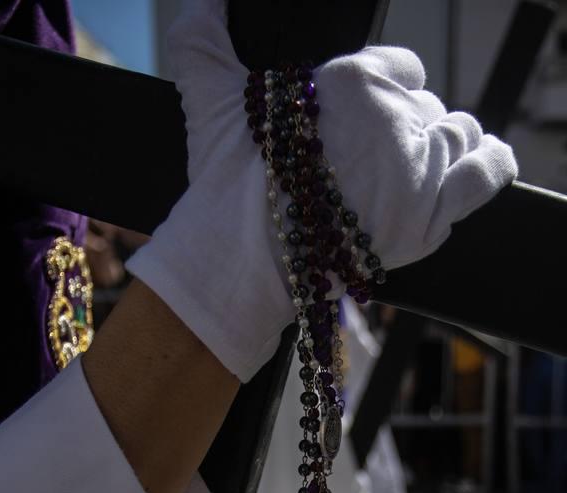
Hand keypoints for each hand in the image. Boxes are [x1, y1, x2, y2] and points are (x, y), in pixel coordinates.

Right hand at [127, 0, 516, 381]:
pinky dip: (489, 164)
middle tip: (372, 160)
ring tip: (416, 168)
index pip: (401, 67)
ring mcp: (418, 173)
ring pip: (458, 135)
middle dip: (406, 127)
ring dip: (443, 146)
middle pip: (426, 107)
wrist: (240, 266)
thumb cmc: (227, 189)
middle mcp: (397, 122)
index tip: (365, 120)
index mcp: (357, 83)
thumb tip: (202, 5)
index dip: (386, 90)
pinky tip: (482, 162)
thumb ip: (204, 42)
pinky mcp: (429, 222)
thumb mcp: (210, 101)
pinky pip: (484, 175)